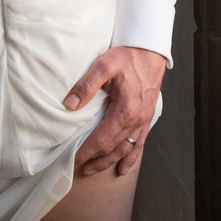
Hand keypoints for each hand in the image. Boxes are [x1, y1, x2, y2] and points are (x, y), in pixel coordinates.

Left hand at [64, 46, 165, 175]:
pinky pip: (140, 143)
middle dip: (96, 159)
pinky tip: (123, 167)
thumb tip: (70, 105)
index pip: (102, 138)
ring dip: (110, 161)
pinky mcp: (147, 117)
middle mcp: (137, 120)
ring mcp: (144, 120)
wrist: (151, 51)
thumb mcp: (103, 65)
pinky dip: (131, 157)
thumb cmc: (128, 57)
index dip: (87, 150)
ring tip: (94, 169)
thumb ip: (86, 85)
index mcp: (125, 110)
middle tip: (80, 167)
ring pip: (126, 148)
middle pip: (113, 147)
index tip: (74, 158)